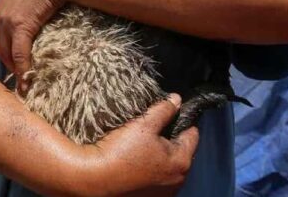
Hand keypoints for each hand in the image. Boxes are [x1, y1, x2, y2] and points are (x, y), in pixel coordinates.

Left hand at [0, 0, 66, 92]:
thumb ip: (25, 8)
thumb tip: (34, 18)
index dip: (4, 54)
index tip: (11, 66)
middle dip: (6, 65)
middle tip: (17, 80)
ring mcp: (7, 21)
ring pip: (7, 54)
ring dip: (14, 71)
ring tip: (23, 84)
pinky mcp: (20, 26)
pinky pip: (19, 53)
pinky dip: (22, 68)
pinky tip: (27, 78)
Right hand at [78, 94, 199, 195]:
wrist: (94, 179)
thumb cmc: (120, 152)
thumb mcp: (144, 124)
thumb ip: (164, 110)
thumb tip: (176, 100)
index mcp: (181, 162)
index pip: (192, 134)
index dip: (182, 119)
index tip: (171, 112)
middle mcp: (177, 181)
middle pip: (180, 151)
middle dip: (169, 139)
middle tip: (151, 128)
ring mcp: (163, 192)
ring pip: (167, 165)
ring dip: (159, 155)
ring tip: (140, 145)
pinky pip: (154, 177)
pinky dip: (148, 168)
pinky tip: (134, 161)